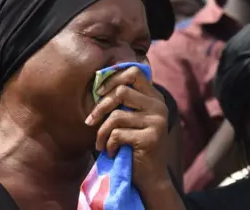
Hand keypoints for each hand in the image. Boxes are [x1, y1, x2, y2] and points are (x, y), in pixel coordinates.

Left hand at [85, 66, 169, 188]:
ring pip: (116, 115)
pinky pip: (117, 134)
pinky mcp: (151, 138)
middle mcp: (159, 106)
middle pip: (122, 91)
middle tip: (90, 121)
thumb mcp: (131, 120)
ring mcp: (157, 122)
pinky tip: (112, 152)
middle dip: (100, 106)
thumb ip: (123, 102)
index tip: (98, 92)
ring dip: (101, 132)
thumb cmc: (134, 146)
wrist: (150, 177)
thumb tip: (97, 82)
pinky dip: (108, 145)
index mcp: (155, 98)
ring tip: (100, 144)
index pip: (135, 72)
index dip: (113, 78)